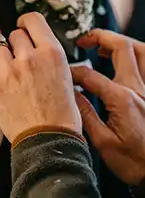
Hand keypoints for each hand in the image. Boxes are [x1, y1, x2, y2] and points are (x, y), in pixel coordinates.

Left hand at [0, 13, 81, 142]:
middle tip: (18, 55)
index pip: (32, 19)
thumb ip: (48, 55)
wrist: (48, 143)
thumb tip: (35, 42)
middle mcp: (29, 58)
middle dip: (16, 42)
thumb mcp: (65, 75)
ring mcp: (8, 71)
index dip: (25, 21)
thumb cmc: (61, 114)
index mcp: (51, 53)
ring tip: (2, 58)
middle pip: (14, 33)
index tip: (23, 27)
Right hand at [72, 29, 144, 185]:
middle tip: (84, 40)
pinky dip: (135, 54)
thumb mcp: (102, 142)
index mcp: (122, 98)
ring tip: (104, 44)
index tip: (63, 74)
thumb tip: (69, 93)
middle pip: (121, 46)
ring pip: (140, 49)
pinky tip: (124, 58)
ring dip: (121, 42)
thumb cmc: (134, 162)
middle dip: (99, 36)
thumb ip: (85, 114)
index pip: (90, 73)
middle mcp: (138, 88)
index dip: (72, 70)